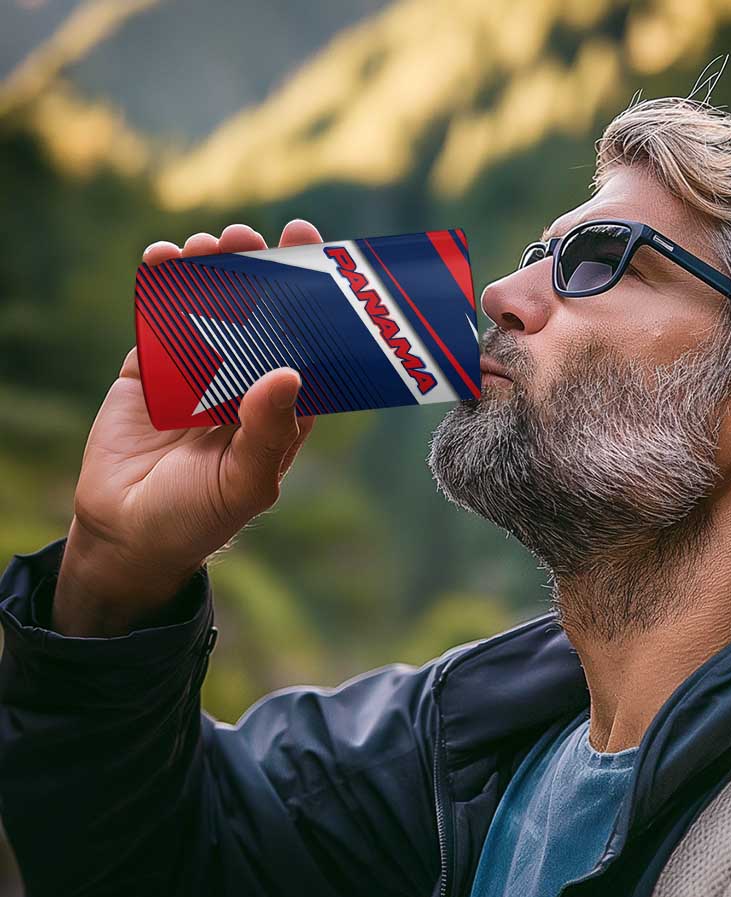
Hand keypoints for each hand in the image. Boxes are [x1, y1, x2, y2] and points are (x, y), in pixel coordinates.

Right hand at [52, 220, 321, 636]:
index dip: (311, 301)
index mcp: (280, 409)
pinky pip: (158, 320)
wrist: (127, 535)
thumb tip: (288, 373)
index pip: (304, 345)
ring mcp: (196, 373)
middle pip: (257, 315)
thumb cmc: (199, 517)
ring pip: (209, 309)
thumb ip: (268, 433)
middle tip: (252, 238)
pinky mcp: (150, 370)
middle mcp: (243, 383)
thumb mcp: (244, 483)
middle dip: (258, 272)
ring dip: (211, 272)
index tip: (314, 253)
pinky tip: (164, 259)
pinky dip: (160, 287)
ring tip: (210, 245)